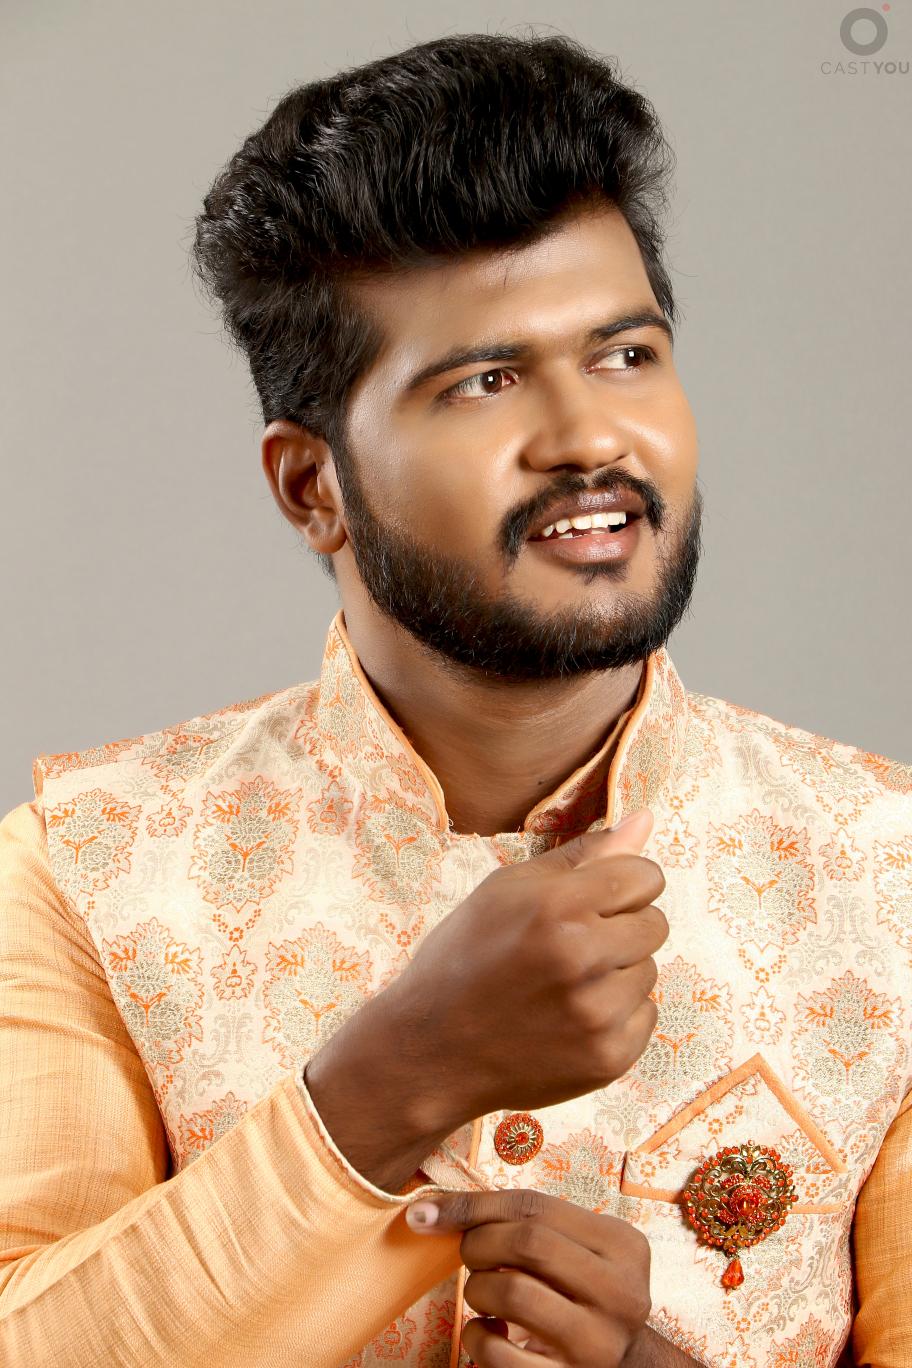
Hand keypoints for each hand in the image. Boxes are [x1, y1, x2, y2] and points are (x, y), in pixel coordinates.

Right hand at [389, 808, 666, 1125]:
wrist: (430, 1051)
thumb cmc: (466, 956)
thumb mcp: (509, 889)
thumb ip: (584, 854)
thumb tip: (646, 818)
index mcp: (556, 907)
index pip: (645, 876)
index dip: (620, 884)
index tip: (592, 900)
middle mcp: (582, 959)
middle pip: (655, 924)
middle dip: (620, 927)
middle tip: (569, 945)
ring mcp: (597, 1015)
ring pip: (649, 971)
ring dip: (616, 973)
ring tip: (561, 985)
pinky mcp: (608, 1059)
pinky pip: (644, 1016)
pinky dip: (615, 1016)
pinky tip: (567, 1019)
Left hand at [405, 1187, 650, 1365]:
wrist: (627, 1365)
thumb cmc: (582, 1291)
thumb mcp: (573, 1247)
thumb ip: (521, 1221)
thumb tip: (427, 1212)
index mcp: (622, 1245)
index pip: (534, 1205)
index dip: (473, 1205)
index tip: (427, 1212)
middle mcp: (620, 1292)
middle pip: (527, 1242)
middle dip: (478, 1243)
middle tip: (470, 1255)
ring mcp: (597, 1342)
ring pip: (512, 1292)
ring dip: (478, 1288)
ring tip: (483, 1291)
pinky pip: (499, 1355)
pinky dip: (476, 1336)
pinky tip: (487, 1330)